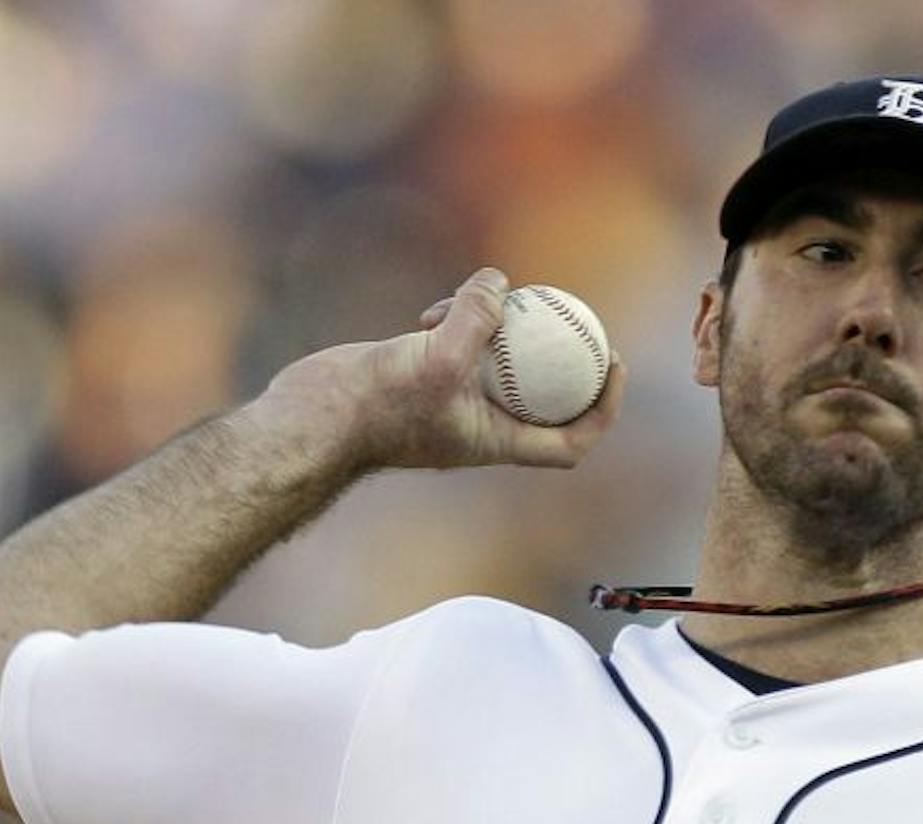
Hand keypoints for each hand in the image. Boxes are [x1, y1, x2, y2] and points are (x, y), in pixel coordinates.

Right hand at [253, 267, 625, 475]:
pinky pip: (458, 345)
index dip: (602, 409)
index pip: (569, 441)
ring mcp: (450, 401)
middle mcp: (479, 426)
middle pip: (543, 396)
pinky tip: (438, 308)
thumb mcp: (435, 360)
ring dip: (500, 327)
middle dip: (564, 359)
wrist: (309, 420)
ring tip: (480, 301)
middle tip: (579, 316)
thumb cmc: (371, 408)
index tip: (613, 366)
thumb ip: (475, 321)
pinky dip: (457, 321)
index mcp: (496, 443)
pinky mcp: (421, 377)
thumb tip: (502, 283)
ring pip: (498, 362)